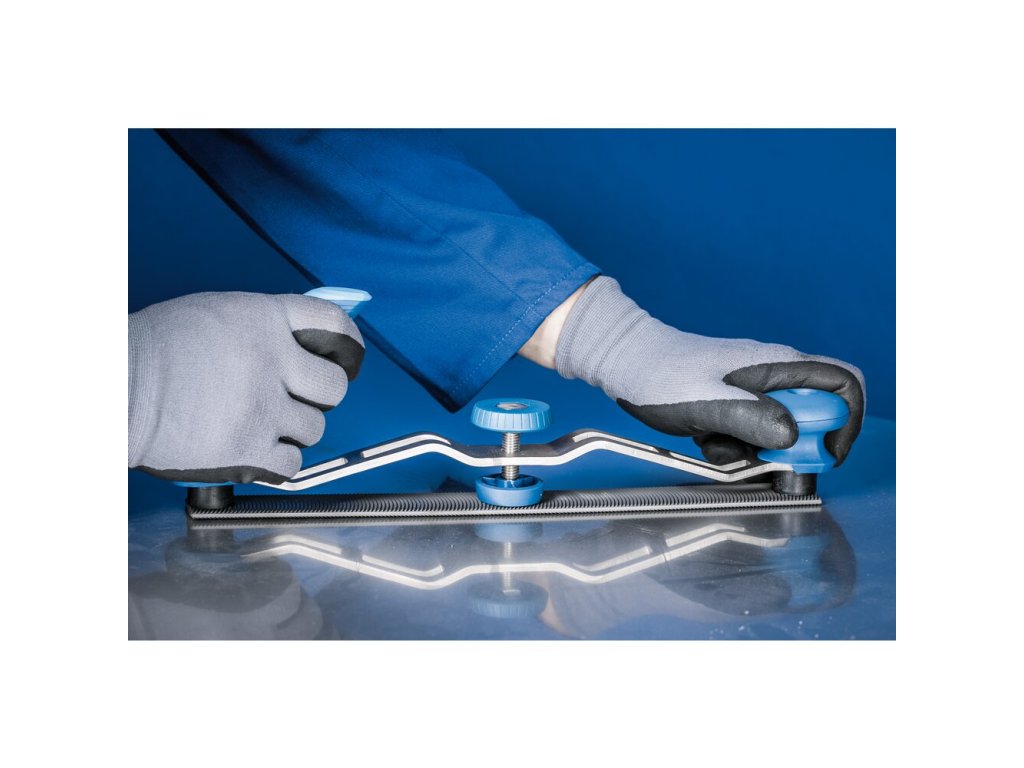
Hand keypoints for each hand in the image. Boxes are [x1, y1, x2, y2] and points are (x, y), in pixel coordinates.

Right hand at [128, 292, 363, 483]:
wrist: (116, 388)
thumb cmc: (152, 350)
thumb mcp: (214, 314)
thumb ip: (261, 327)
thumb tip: (299, 341)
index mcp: (263, 319)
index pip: (333, 324)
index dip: (346, 344)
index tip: (345, 357)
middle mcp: (272, 361)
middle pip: (333, 387)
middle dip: (318, 396)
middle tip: (294, 399)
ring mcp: (263, 407)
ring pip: (315, 428)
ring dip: (294, 430)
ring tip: (259, 423)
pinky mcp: (249, 448)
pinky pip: (293, 464)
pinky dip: (279, 462)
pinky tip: (257, 449)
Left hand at [552, 277, 864, 465]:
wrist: (625, 363)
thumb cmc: (661, 374)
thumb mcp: (708, 403)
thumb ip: (753, 420)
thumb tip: (793, 437)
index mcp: (777, 365)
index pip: (844, 384)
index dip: (846, 422)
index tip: (825, 453)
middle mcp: (772, 373)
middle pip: (814, 414)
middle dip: (792, 445)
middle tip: (759, 455)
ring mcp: (753, 388)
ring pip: (779, 430)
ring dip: (755, 448)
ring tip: (718, 440)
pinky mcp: (734, 402)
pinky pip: (750, 432)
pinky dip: (733, 443)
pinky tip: (705, 436)